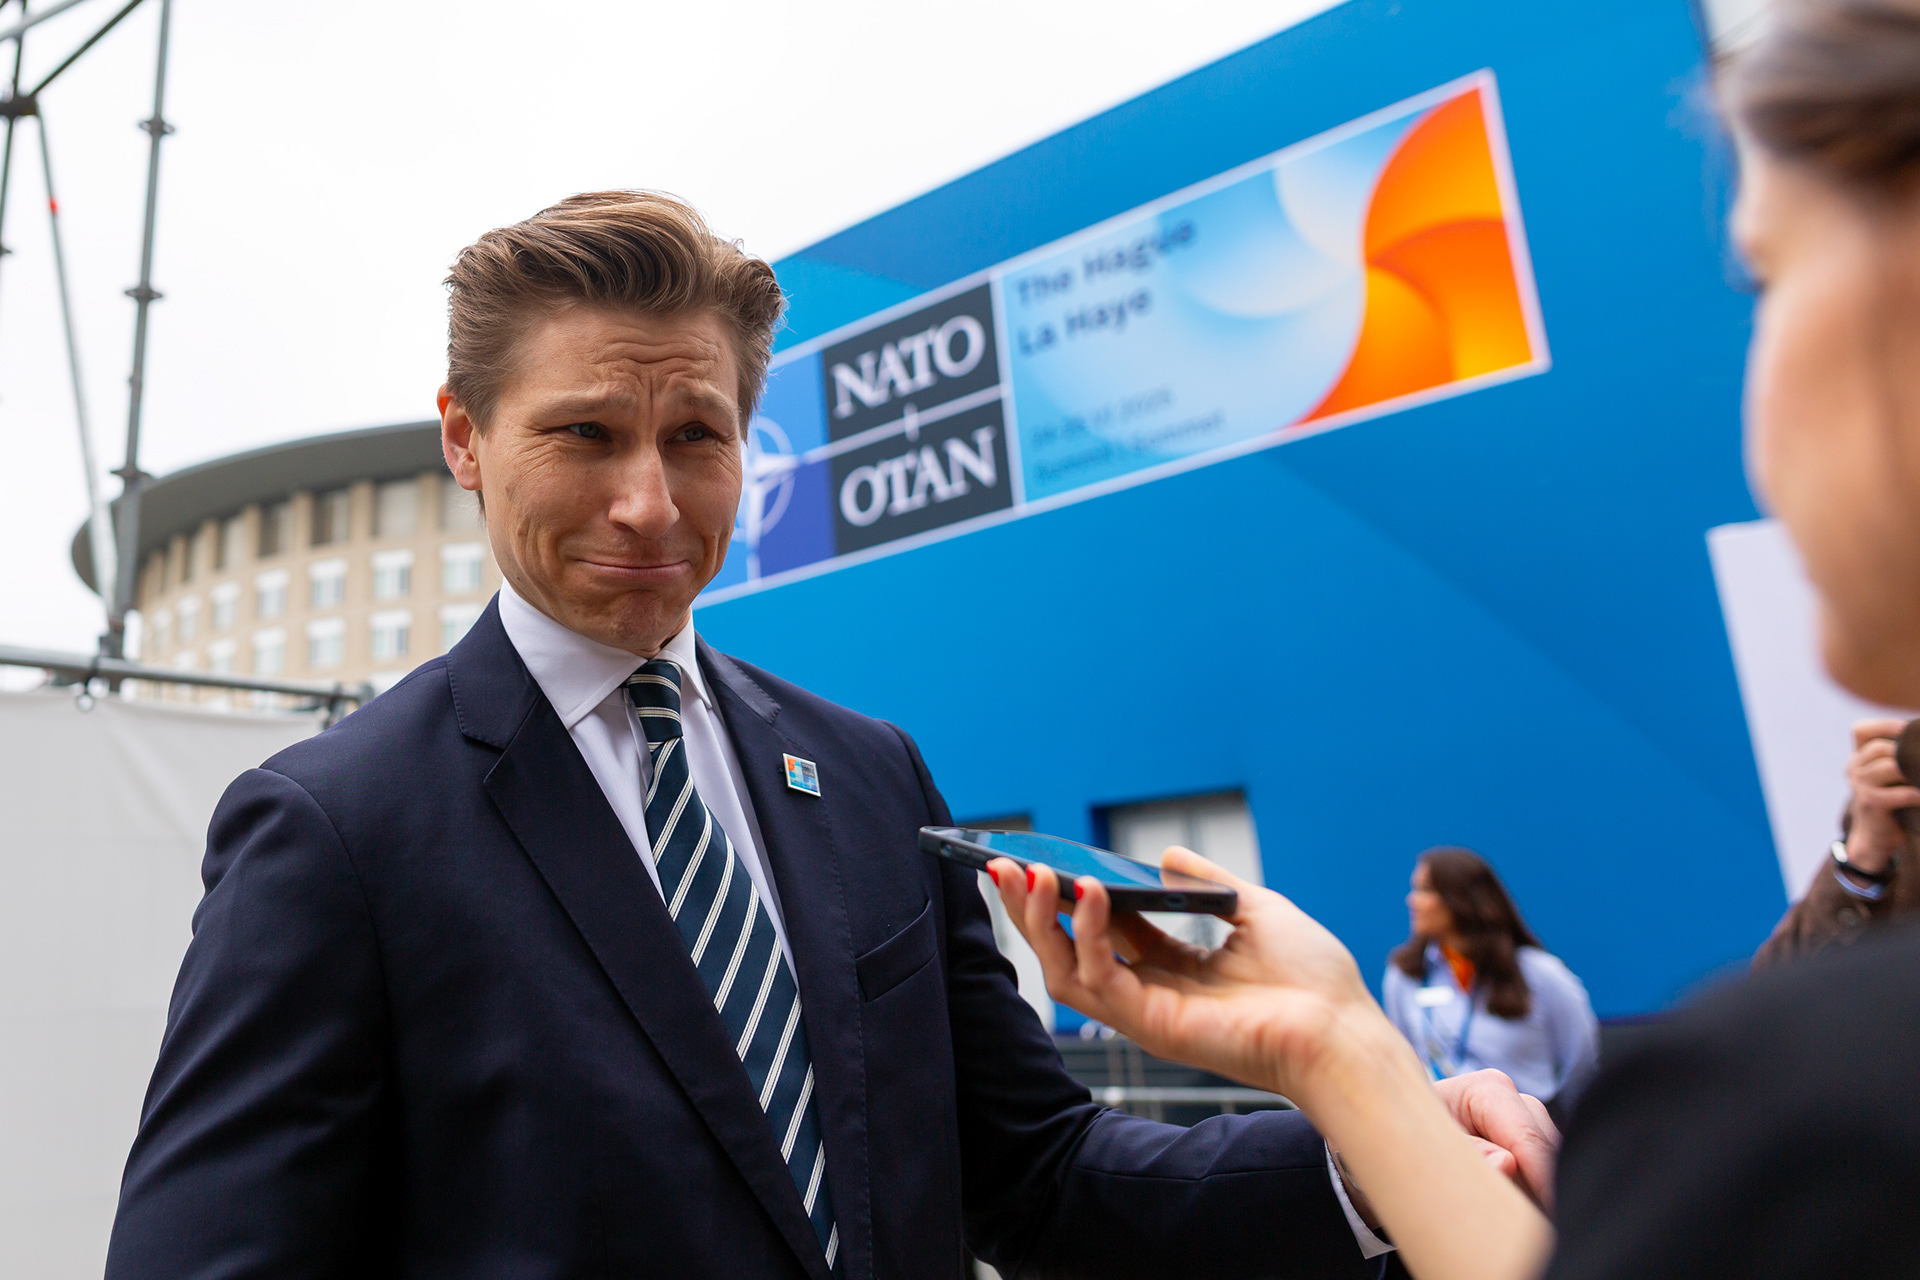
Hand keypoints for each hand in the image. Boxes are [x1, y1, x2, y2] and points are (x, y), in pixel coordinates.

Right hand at [991, 849, 1555, 1279]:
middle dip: (1031, 912)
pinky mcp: (1151, 1026)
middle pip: (1069, 952)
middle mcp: (1151, 993)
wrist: (1341, 1030)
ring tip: (1030, 875)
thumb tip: (1164, 853)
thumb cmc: (1312, 980)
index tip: (1040, 862)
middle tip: (1003, 867)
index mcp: (1174, 969)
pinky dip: (1088, 934)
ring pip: (1066, 972)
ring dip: (1041, 922)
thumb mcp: (1256, 909)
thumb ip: (1207, 881)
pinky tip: (1088, 892)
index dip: (1068, 898)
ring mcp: (1146, 1014)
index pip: (1103, 931)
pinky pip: (1101, 980)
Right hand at [1843, 718, 1918, 873]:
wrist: (1876, 836)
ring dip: (1912, 769)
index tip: (1909, 727)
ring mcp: (1860, 786)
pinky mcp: (1871, 803)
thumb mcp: (1889, 775)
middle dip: (1905, 750)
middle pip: (1879, 748)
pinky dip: (1917, 793)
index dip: (1884, 725)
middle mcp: (1854, 769)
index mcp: (1858, 758)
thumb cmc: (1891, 801)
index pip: (1861, 731)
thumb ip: (1898, 757)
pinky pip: (1900, 793)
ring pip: (1889, 766)